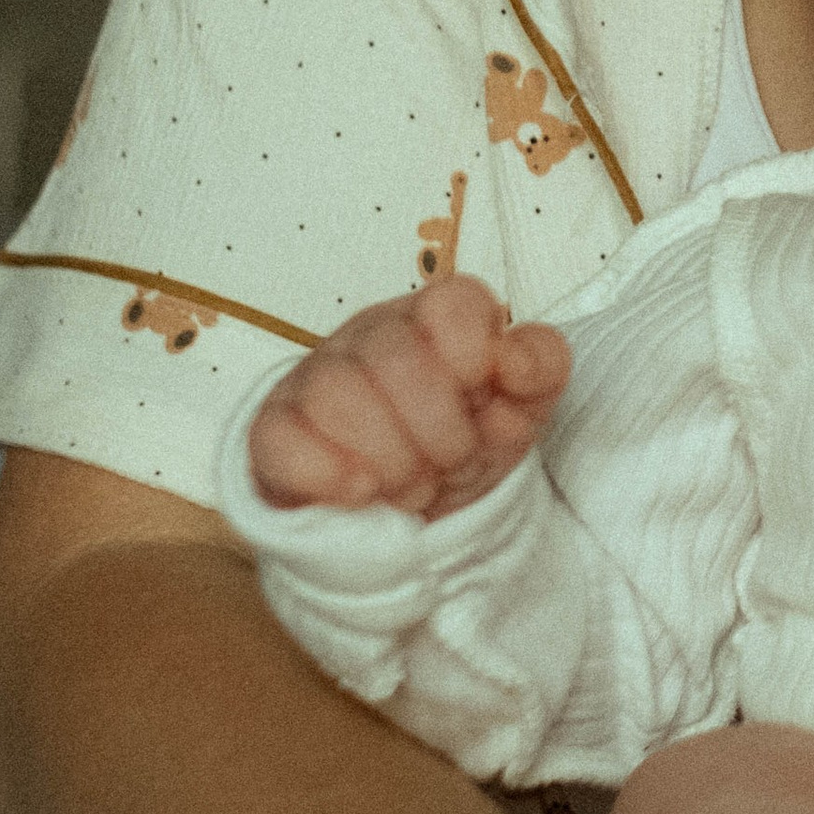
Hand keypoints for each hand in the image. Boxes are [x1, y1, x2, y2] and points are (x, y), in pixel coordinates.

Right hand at [245, 274, 569, 518]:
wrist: (411, 512)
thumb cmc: (465, 440)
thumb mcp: (524, 408)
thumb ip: (540, 366)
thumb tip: (510, 358)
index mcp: (434, 319)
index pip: (453, 301)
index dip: (473, 356)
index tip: (481, 399)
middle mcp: (371, 336)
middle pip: (394, 355)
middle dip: (438, 431)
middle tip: (448, 465)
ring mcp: (315, 378)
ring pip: (337, 392)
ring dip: (390, 458)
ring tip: (409, 486)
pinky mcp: (273, 430)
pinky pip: (280, 437)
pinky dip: (328, 472)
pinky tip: (360, 493)